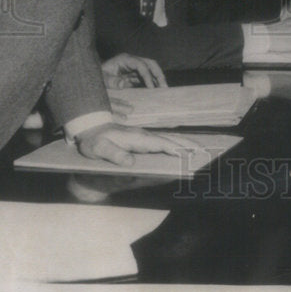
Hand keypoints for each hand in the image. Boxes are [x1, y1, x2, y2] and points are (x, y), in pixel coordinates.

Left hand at [74, 123, 189, 167]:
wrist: (89, 129)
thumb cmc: (93, 141)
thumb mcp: (99, 149)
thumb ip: (114, 155)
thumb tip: (131, 163)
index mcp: (136, 138)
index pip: (159, 143)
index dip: (173, 148)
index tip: (187, 153)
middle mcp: (143, 136)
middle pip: (168, 139)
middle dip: (185, 143)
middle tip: (201, 149)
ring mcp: (143, 137)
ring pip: (167, 139)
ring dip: (182, 143)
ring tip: (196, 148)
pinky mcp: (141, 140)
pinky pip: (161, 142)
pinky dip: (173, 144)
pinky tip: (178, 149)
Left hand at [101, 53, 166, 87]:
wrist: (94, 77)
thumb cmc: (97, 76)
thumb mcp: (101, 79)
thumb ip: (111, 81)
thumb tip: (123, 84)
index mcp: (125, 59)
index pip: (141, 65)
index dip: (147, 76)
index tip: (151, 88)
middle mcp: (132, 62)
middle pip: (150, 64)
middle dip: (158, 74)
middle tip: (164, 87)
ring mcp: (134, 68)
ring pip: (151, 70)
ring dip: (158, 79)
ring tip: (164, 90)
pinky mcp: (134, 76)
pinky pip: (146, 79)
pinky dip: (152, 84)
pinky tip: (156, 93)